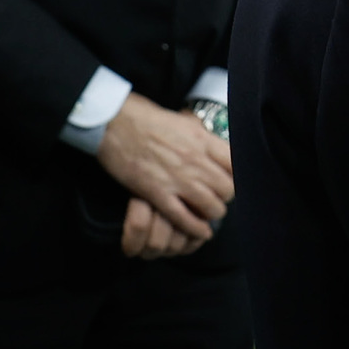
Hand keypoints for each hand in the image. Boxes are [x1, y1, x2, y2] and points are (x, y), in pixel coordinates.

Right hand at [97, 93, 231, 246]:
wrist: (113, 122)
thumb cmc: (145, 117)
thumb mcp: (182, 121)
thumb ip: (200, 137)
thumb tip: (213, 146)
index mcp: (202, 140)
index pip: (235, 165)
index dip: (235, 176)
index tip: (228, 180)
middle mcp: (195, 160)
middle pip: (227, 190)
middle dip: (224, 197)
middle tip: (216, 197)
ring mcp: (177, 178)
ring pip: (212, 207)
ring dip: (212, 213)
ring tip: (207, 213)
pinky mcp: (158, 193)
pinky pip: (185, 218)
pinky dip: (196, 228)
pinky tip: (200, 232)